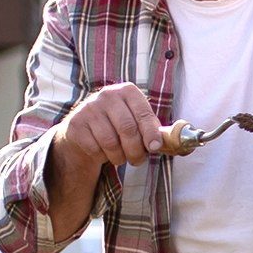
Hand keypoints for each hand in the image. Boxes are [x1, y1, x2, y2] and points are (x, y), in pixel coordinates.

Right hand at [50, 83, 164, 185]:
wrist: (84, 129)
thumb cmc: (117, 126)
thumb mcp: (137, 122)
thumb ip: (154, 130)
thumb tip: (175, 141)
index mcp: (127, 91)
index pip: (143, 113)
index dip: (150, 133)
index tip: (155, 148)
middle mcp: (107, 95)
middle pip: (128, 130)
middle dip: (135, 151)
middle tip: (137, 160)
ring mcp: (89, 108)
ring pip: (111, 143)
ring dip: (119, 157)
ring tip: (120, 157)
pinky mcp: (76, 124)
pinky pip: (95, 149)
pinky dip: (102, 157)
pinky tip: (102, 152)